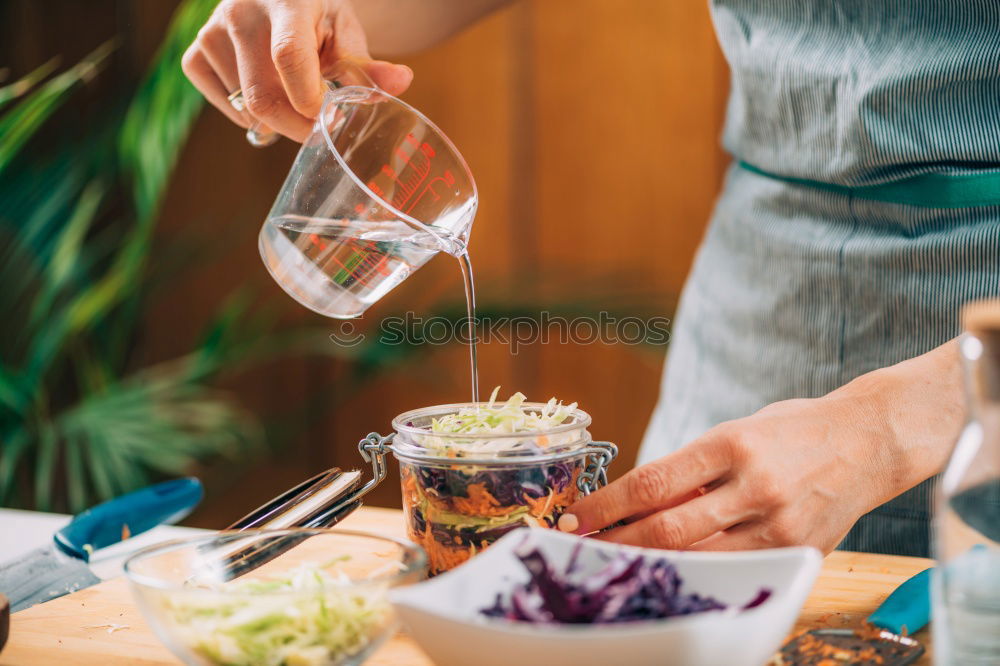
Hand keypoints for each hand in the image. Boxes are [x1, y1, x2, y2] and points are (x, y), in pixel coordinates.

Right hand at [182, 0, 413, 141]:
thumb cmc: (319, 17)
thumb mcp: (347, 34)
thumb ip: (369, 67)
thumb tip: (401, 82)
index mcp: (288, 2)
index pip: (289, 57)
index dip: (308, 99)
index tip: (327, 117)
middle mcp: (242, 12)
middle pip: (264, 96)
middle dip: (296, 126)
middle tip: (318, 129)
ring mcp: (213, 31)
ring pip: (245, 106)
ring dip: (275, 118)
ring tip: (292, 95)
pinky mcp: (196, 51)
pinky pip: (223, 101)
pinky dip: (246, 113)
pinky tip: (265, 94)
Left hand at [560, 363, 953, 552]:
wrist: (870, 440)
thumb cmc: (793, 430)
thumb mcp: (737, 431)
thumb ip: (694, 469)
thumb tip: (640, 503)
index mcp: (730, 444)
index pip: (652, 483)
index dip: (607, 506)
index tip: (576, 518)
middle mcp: (753, 484)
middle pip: (667, 529)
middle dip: (617, 542)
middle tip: (585, 547)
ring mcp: (777, 523)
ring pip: (698, 557)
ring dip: (650, 562)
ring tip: (618, 561)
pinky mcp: (797, 551)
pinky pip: (736, 569)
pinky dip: (699, 571)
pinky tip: (674, 571)